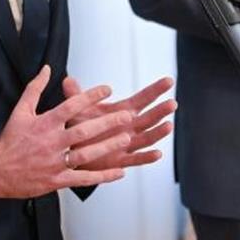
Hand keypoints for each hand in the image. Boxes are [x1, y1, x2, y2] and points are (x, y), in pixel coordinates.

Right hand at [0, 65, 134, 198]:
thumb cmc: (9, 140)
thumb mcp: (20, 110)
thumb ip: (35, 88)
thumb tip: (47, 68)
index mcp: (45, 123)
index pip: (71, 106)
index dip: (90, 96)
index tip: (108, 89)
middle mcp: (52, 142)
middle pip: (83, 130)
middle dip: (107, 123)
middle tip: (126, 116)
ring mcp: (55, 162)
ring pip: (86, 154)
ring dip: (107, 146)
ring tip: (126, 139)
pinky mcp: (57, 180)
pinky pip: (83, 179)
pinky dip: (102, 177)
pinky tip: (119, 172)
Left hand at [60, 75, 175, 170]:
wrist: (70, 152)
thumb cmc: (79, 127)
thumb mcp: (77, 109)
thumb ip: (76, 95)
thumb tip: (68, 79)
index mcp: (122, 112)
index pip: (142, 99)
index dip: (155, 90)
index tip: (169, 81)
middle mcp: (128, 127)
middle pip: (149, 118)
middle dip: (160, 111)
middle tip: (172, 103)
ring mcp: (126, 144)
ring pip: (146, 138)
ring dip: (158, 133)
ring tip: (168, 126)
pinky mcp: (120, 161)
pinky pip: (136, 159)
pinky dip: (146, 157)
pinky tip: (157, 154)